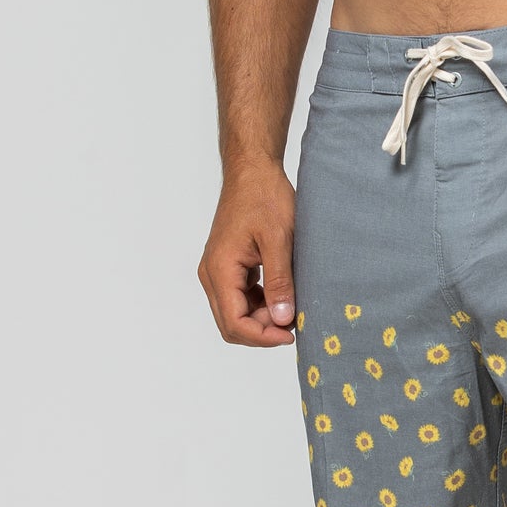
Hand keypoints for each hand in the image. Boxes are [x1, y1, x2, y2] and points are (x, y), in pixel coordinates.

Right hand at [197, 160, 297, 346]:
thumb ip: (280, 281)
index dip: (263, 336)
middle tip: (294, 321)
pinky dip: (260, 303)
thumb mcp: (279, 239)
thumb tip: (283, 319)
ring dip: (262, 317)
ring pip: (235, 312)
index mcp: (220, 269)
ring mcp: (218, 270)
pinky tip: (282, 293)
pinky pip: (240, 296)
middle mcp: (212, 274)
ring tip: (291, 305)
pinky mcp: (228, 265)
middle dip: (262, 330)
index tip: (291, 333)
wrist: (253, 170)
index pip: (234, 323)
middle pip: (231, 323)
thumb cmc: (264, 197)